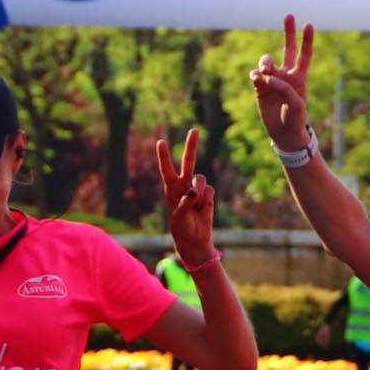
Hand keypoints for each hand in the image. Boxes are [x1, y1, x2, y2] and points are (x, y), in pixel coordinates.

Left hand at [151, 127, 219, 268]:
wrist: (195, 239)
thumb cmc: (181, 229)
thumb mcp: (178, 218)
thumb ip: (184, 203)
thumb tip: (194, 191)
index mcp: (171, 189)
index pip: (167, 169)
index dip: (164, 156)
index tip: (161, 142)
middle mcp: (184, 185)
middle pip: (188, 162)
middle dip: (191, 146)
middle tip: (194, 130)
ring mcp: (197, 189)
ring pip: (200, 178)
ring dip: (198, 189)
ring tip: (195, 203)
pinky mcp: (208, 195)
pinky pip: (209, 190)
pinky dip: (205, 199)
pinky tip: (202, 208)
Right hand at [247, 17, 317, 153]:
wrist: (284, 134)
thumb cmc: (296, 119)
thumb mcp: (296, 105)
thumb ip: (284, 88)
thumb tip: (265, 77)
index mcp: (299, 77)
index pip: (305, 55)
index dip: (306, 40)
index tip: (309, 24)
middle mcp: (286, 75)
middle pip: (287, 48)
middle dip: (288, 31)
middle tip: (289, 15)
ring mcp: (272, 80)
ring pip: (267, 61)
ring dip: (266, 62)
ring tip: (265, 71)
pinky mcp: (259, 88)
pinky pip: (255, 75)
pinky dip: (255, 75)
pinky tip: (257, 79)